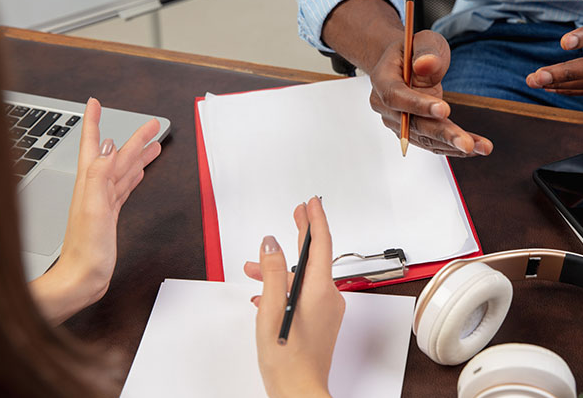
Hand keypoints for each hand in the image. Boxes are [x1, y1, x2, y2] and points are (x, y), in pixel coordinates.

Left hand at [30, 98, 161, 323]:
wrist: (82, 277)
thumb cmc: (85, 249)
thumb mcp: (93, 208)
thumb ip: (99, 175)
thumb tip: (108, 147)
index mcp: (88, 183)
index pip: (92, 145)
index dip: (93, 122)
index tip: (96, 103)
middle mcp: (94, 188)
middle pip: (115, 155)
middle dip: (133, 137)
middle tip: (150, 124)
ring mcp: (102, 201)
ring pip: (123, 170)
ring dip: (137, 155)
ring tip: (153, 143)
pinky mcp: (110, 214)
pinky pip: (125, 187)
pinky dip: (133, 176)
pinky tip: (139, 172)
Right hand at [244, 197, 344, 397]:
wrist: (300, 392)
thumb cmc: (287, 359)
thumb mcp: (271, 309)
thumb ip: (272, 273)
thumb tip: (272, 243)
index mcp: (320, 290)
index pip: (321, 243)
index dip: (315, 219)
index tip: (311, 203)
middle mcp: (329, 297)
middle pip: (315, 257)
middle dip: (302, 235)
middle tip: (296, 214)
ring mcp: (327, 310)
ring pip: (305, 278)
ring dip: (281, 270)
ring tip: (253, 269)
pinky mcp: (322, 321)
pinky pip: (305, 294)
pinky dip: (286, 288)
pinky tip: (265, 295)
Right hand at [369, 30, 492, 156]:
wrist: (406, 65)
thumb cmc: (415, 51)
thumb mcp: (424, 41)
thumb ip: (426, 51)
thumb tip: (426, 64)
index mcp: (382, 79)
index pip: (396, 96)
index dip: (418, 105)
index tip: (444, 109)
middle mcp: (385, 106)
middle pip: (412, 125)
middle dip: (442, 134)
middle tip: (466, 143)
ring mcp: (398, 123)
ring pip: (426, 138)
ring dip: (454, 145)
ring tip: (482, 147)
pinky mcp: (413, 132)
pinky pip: (433, 142)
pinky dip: (454, 146)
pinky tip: (476, 147)